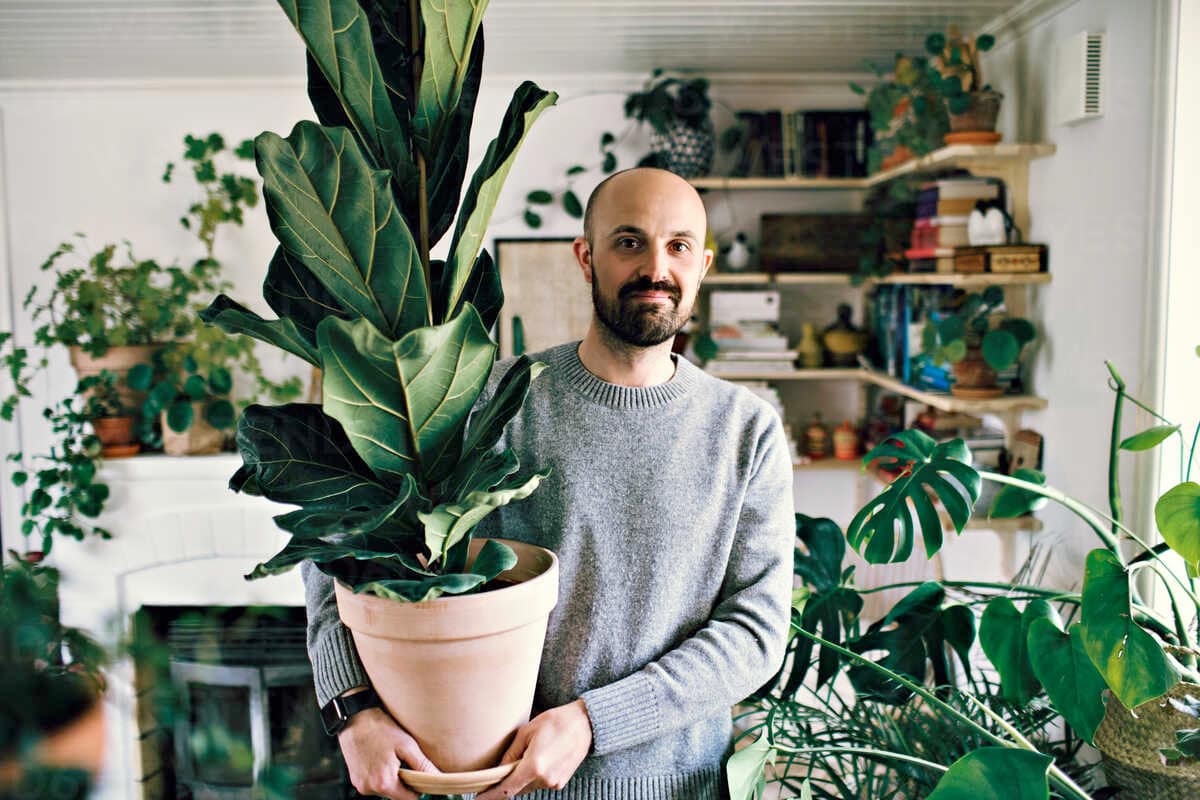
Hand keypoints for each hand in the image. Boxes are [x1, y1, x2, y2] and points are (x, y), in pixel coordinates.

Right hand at [337, 706, 439, 799]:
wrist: (354, 718)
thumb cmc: (380, 729)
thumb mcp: (406, 745)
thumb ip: (422, 765)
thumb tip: (438, 778)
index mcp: (383, 783)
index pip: (408, 799)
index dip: (418, 788)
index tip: (419, 774)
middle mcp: (369, 788)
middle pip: (396, 795)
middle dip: (404, 781)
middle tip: (404, 760)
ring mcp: (361, 785)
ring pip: (386, 789)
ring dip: (392, 778)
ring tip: (391, 757)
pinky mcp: (355, 779)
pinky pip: (374, 783)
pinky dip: (381, 774)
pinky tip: (381, 758)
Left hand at [475, 699, 592, 798]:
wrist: (585, 723)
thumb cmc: (556, 722)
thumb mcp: (527, 732)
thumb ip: (511, 753)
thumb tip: (498, 768)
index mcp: (534, 766)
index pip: (506, 789)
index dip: (490, 796)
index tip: (478, 798)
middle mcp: (545, 779)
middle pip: (517, 789)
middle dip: (506, 783)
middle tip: (497, 772)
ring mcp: (554, 783)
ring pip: (528, 787)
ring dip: (521, 778)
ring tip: (524, 757)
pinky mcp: (561, 782)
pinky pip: (540, 784)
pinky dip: (533, 777)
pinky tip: (537, 760)